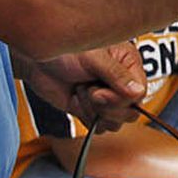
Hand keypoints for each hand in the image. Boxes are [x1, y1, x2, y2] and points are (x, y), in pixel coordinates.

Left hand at [13, 44, 145, 130]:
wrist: (37, 60)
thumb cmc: (65, 49)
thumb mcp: (94, 57)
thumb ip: (117, 75)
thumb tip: (138, 92)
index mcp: (129, 64)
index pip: (140, 93)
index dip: (120, 99)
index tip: (99, 92)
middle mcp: (121, 82)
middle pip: (130, 112)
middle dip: (106, 107)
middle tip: (89, 90)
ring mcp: (107, 98)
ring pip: (115, 122)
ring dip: (93, 111)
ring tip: (81, 90)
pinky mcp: (93, 110)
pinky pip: (100, 127)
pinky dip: (86, 118)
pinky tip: (77, 100)